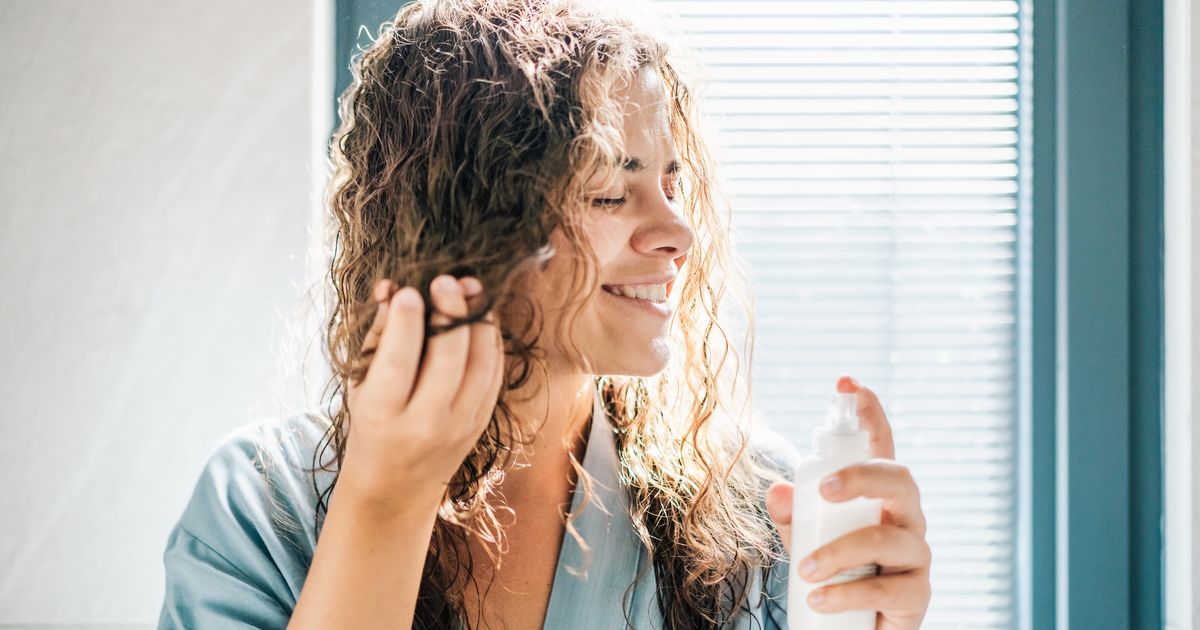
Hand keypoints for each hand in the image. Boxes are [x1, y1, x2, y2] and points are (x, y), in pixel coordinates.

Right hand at [340, 274, 504, 512]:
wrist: (396, 489)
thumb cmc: (370, 425)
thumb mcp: (361, 386)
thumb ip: (377, 337)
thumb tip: (391, 287)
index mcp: (384, 416)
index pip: (398, 364)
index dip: (405, 325)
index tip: (409, 290)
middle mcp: (425, 425)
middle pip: (448, 361)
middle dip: (450, 315)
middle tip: (446, 280)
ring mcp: (460, 426)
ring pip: (481, 366)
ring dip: (480, 321)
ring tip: (471, 286)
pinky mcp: (481, 423)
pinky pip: (494, 375)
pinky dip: (492, 341)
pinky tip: (483, 315)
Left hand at [765, 376, 930, 629]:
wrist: (856, 628)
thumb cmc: (835, 572)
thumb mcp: (805, 540)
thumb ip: (792, 515)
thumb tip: (777, 490)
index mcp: (880, 494)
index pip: (881, 445)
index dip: (869, 411)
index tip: (847, 383)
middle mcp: (906, 516)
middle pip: (900, 479)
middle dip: (862, 476)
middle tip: (822, 489)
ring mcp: (916, 554)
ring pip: (887, 538)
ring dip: (840, 551)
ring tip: (804, 571)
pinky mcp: (916, 595)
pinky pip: (887, 589)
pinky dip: (847, 592)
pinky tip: (818, 599)